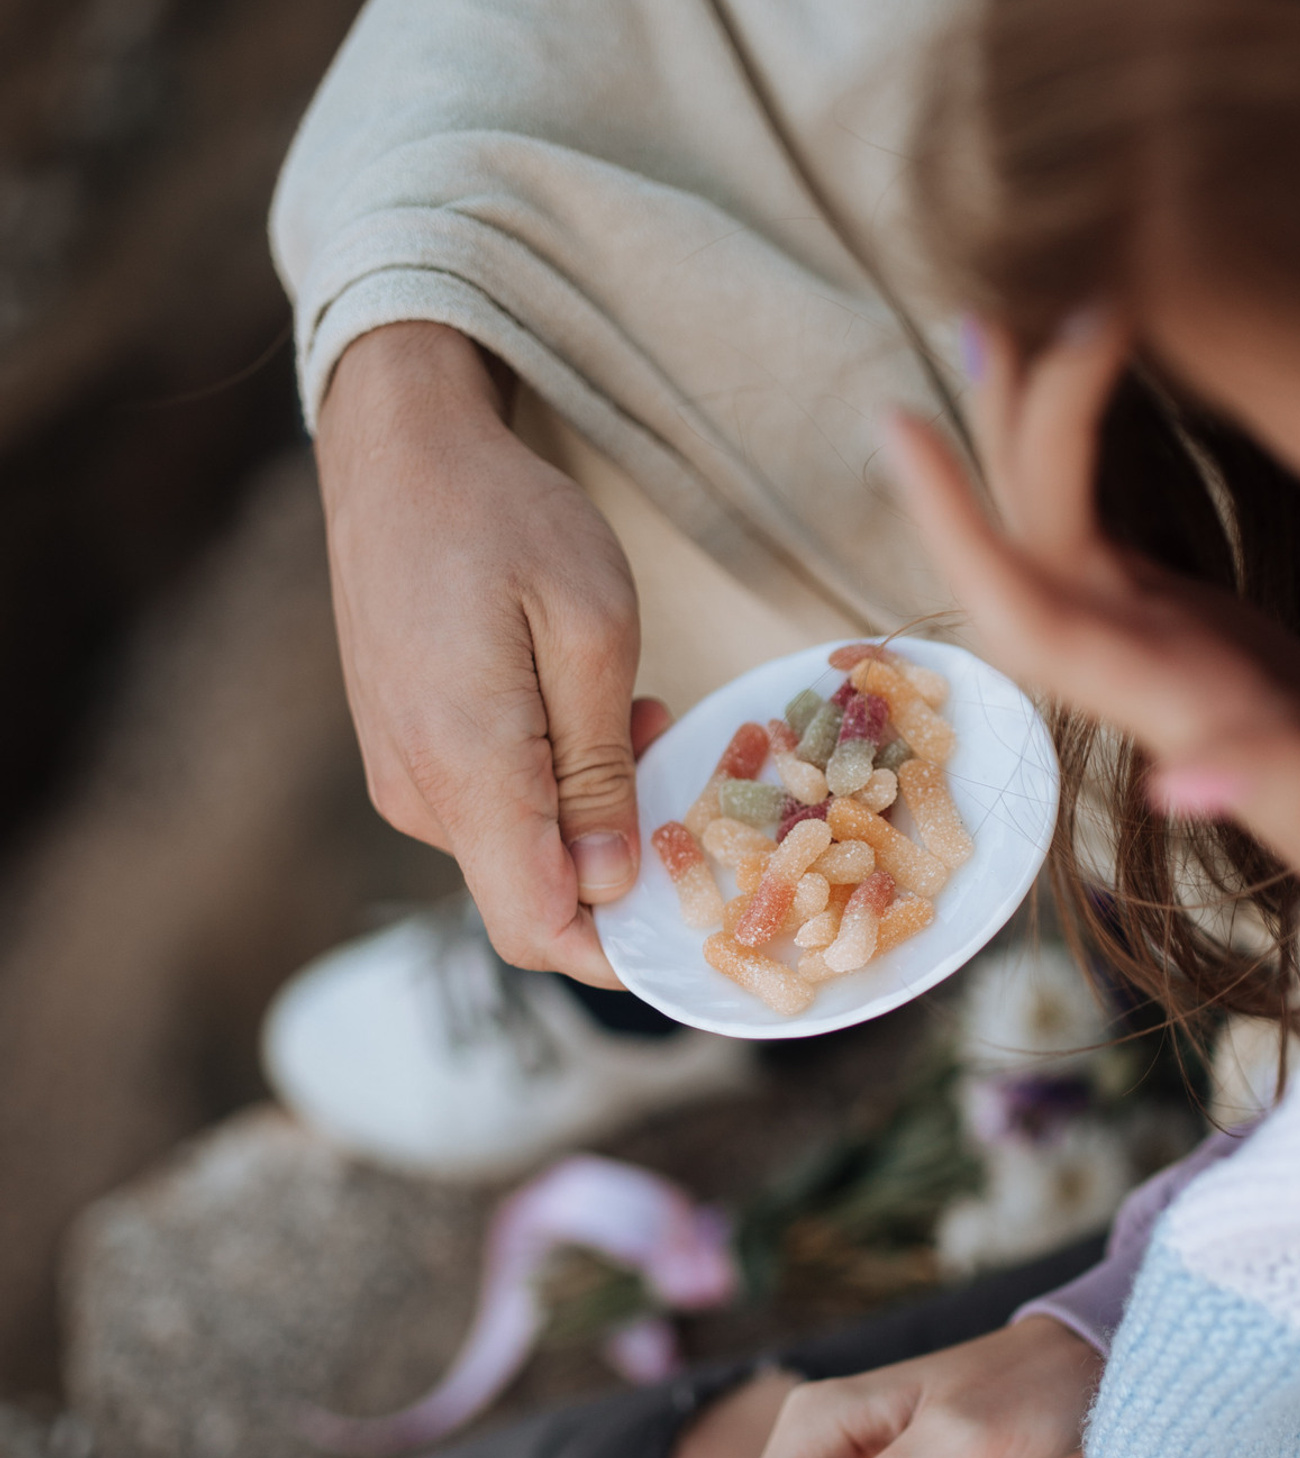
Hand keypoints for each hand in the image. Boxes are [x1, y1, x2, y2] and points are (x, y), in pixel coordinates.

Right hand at [315, 321, 668, 984]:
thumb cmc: (507, 521)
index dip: (614, 954)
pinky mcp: (405, 754)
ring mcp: (403, 776)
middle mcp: (418, 793)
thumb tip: (608, 884)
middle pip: (533, 895)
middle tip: (671, 759)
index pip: (533, 925)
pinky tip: (578, 710)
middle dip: (621, 859)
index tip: (688, 928)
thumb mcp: (590, 630)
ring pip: (519, 850)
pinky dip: (552, 784)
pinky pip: (493, 809)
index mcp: (465, 768)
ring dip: (593, 810)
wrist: (400, 450)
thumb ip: (599, 769)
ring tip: (632, 712)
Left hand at [884, 315, 1299, 891]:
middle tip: (987, 313)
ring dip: (1018, 422)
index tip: (899, 427)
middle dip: (997, 428)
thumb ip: (1264, 782)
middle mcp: (1113, 656)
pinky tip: (1067, 376)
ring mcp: (1125, 626)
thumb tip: (1175, 786)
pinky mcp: (1151, 606)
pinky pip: (1085, 512)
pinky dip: (1068, 446)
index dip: (953, 520)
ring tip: (994, 320)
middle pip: (1021, 536)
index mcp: (1144, 694)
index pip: (1019, 603)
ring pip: (1044, 515)